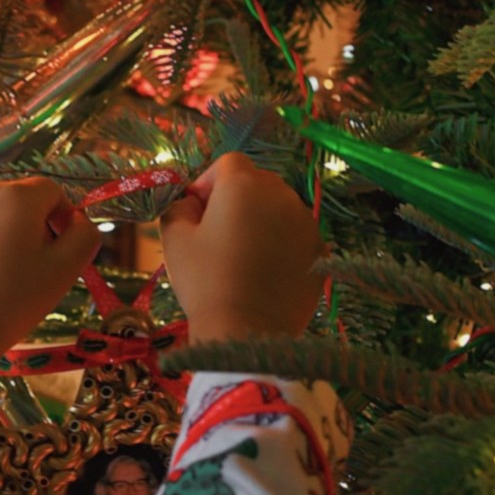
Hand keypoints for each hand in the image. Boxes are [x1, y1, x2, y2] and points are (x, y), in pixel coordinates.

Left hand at [0, 178, 97, 401]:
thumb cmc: (13, 301)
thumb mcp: (64, 271)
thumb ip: (84, 236)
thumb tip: (78, 221)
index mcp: (17, 197)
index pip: (51, 191)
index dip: (61, 217)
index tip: (57, 251)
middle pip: (19, 199)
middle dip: (29, 225)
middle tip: (28, 267)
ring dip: (0, 230)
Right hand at [160, 154, 322, 343]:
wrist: (246, 332)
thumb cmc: (205, 282)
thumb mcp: (174, 238)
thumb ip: (179, 205)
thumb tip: (193, 201)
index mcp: (244, 184)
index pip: (227, 163)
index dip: (208, 183)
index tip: (197, 212)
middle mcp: (281, 194)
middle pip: (257, 182)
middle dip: (237, 200)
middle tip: (218, 236)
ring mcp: (306, 222)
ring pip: (279, 209)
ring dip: (261, 221)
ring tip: (243, 257)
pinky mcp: (320, 250)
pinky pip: (295, 235)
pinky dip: (281, 244)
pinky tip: (265, 272)